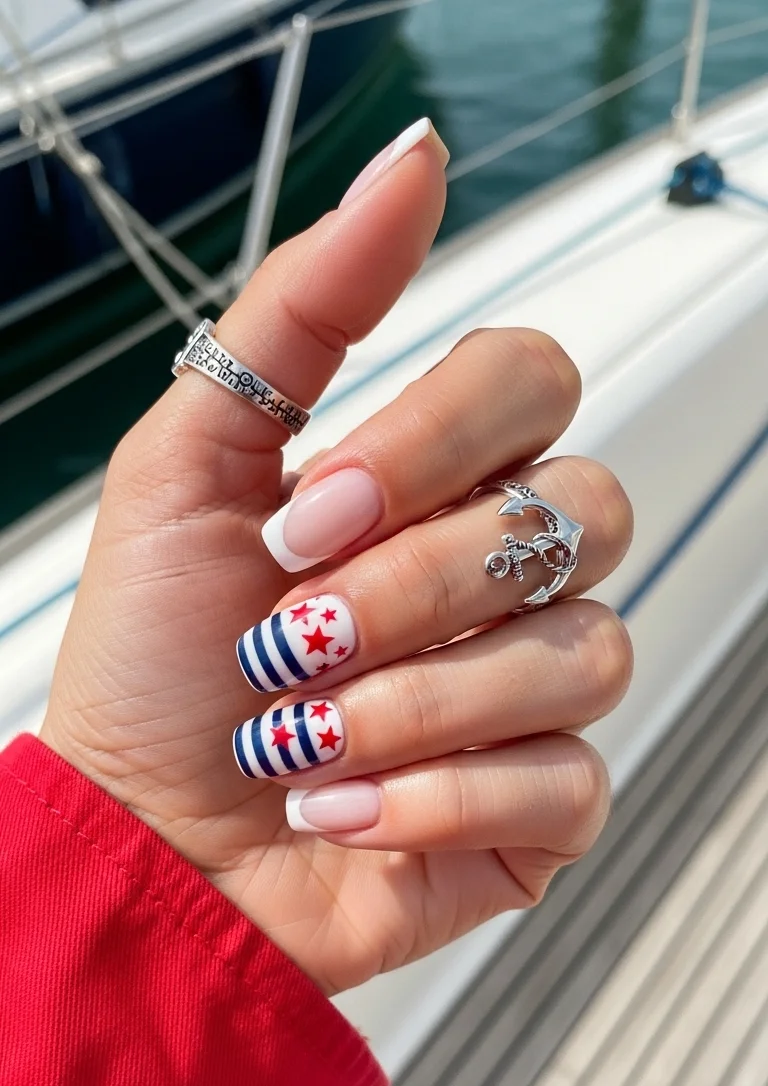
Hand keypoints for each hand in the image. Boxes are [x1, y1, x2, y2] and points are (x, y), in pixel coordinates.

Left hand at [40, 125, 632, 996]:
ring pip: (586, 650)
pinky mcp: (544, 805)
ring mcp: (534, 691)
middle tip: (296, 637)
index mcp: (437, 484)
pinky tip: (345, 814)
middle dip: (417, 585)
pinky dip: (434, 800)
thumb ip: (301, 311)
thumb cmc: (158, 671)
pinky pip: (567, 779)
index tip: (304, 522)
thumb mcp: (189, 465)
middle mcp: (506, 576)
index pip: (534, 382)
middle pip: (583, 511)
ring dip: (412, 703)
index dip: (431, 444)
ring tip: (305, 743)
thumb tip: (413, 164)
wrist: (144, 845)